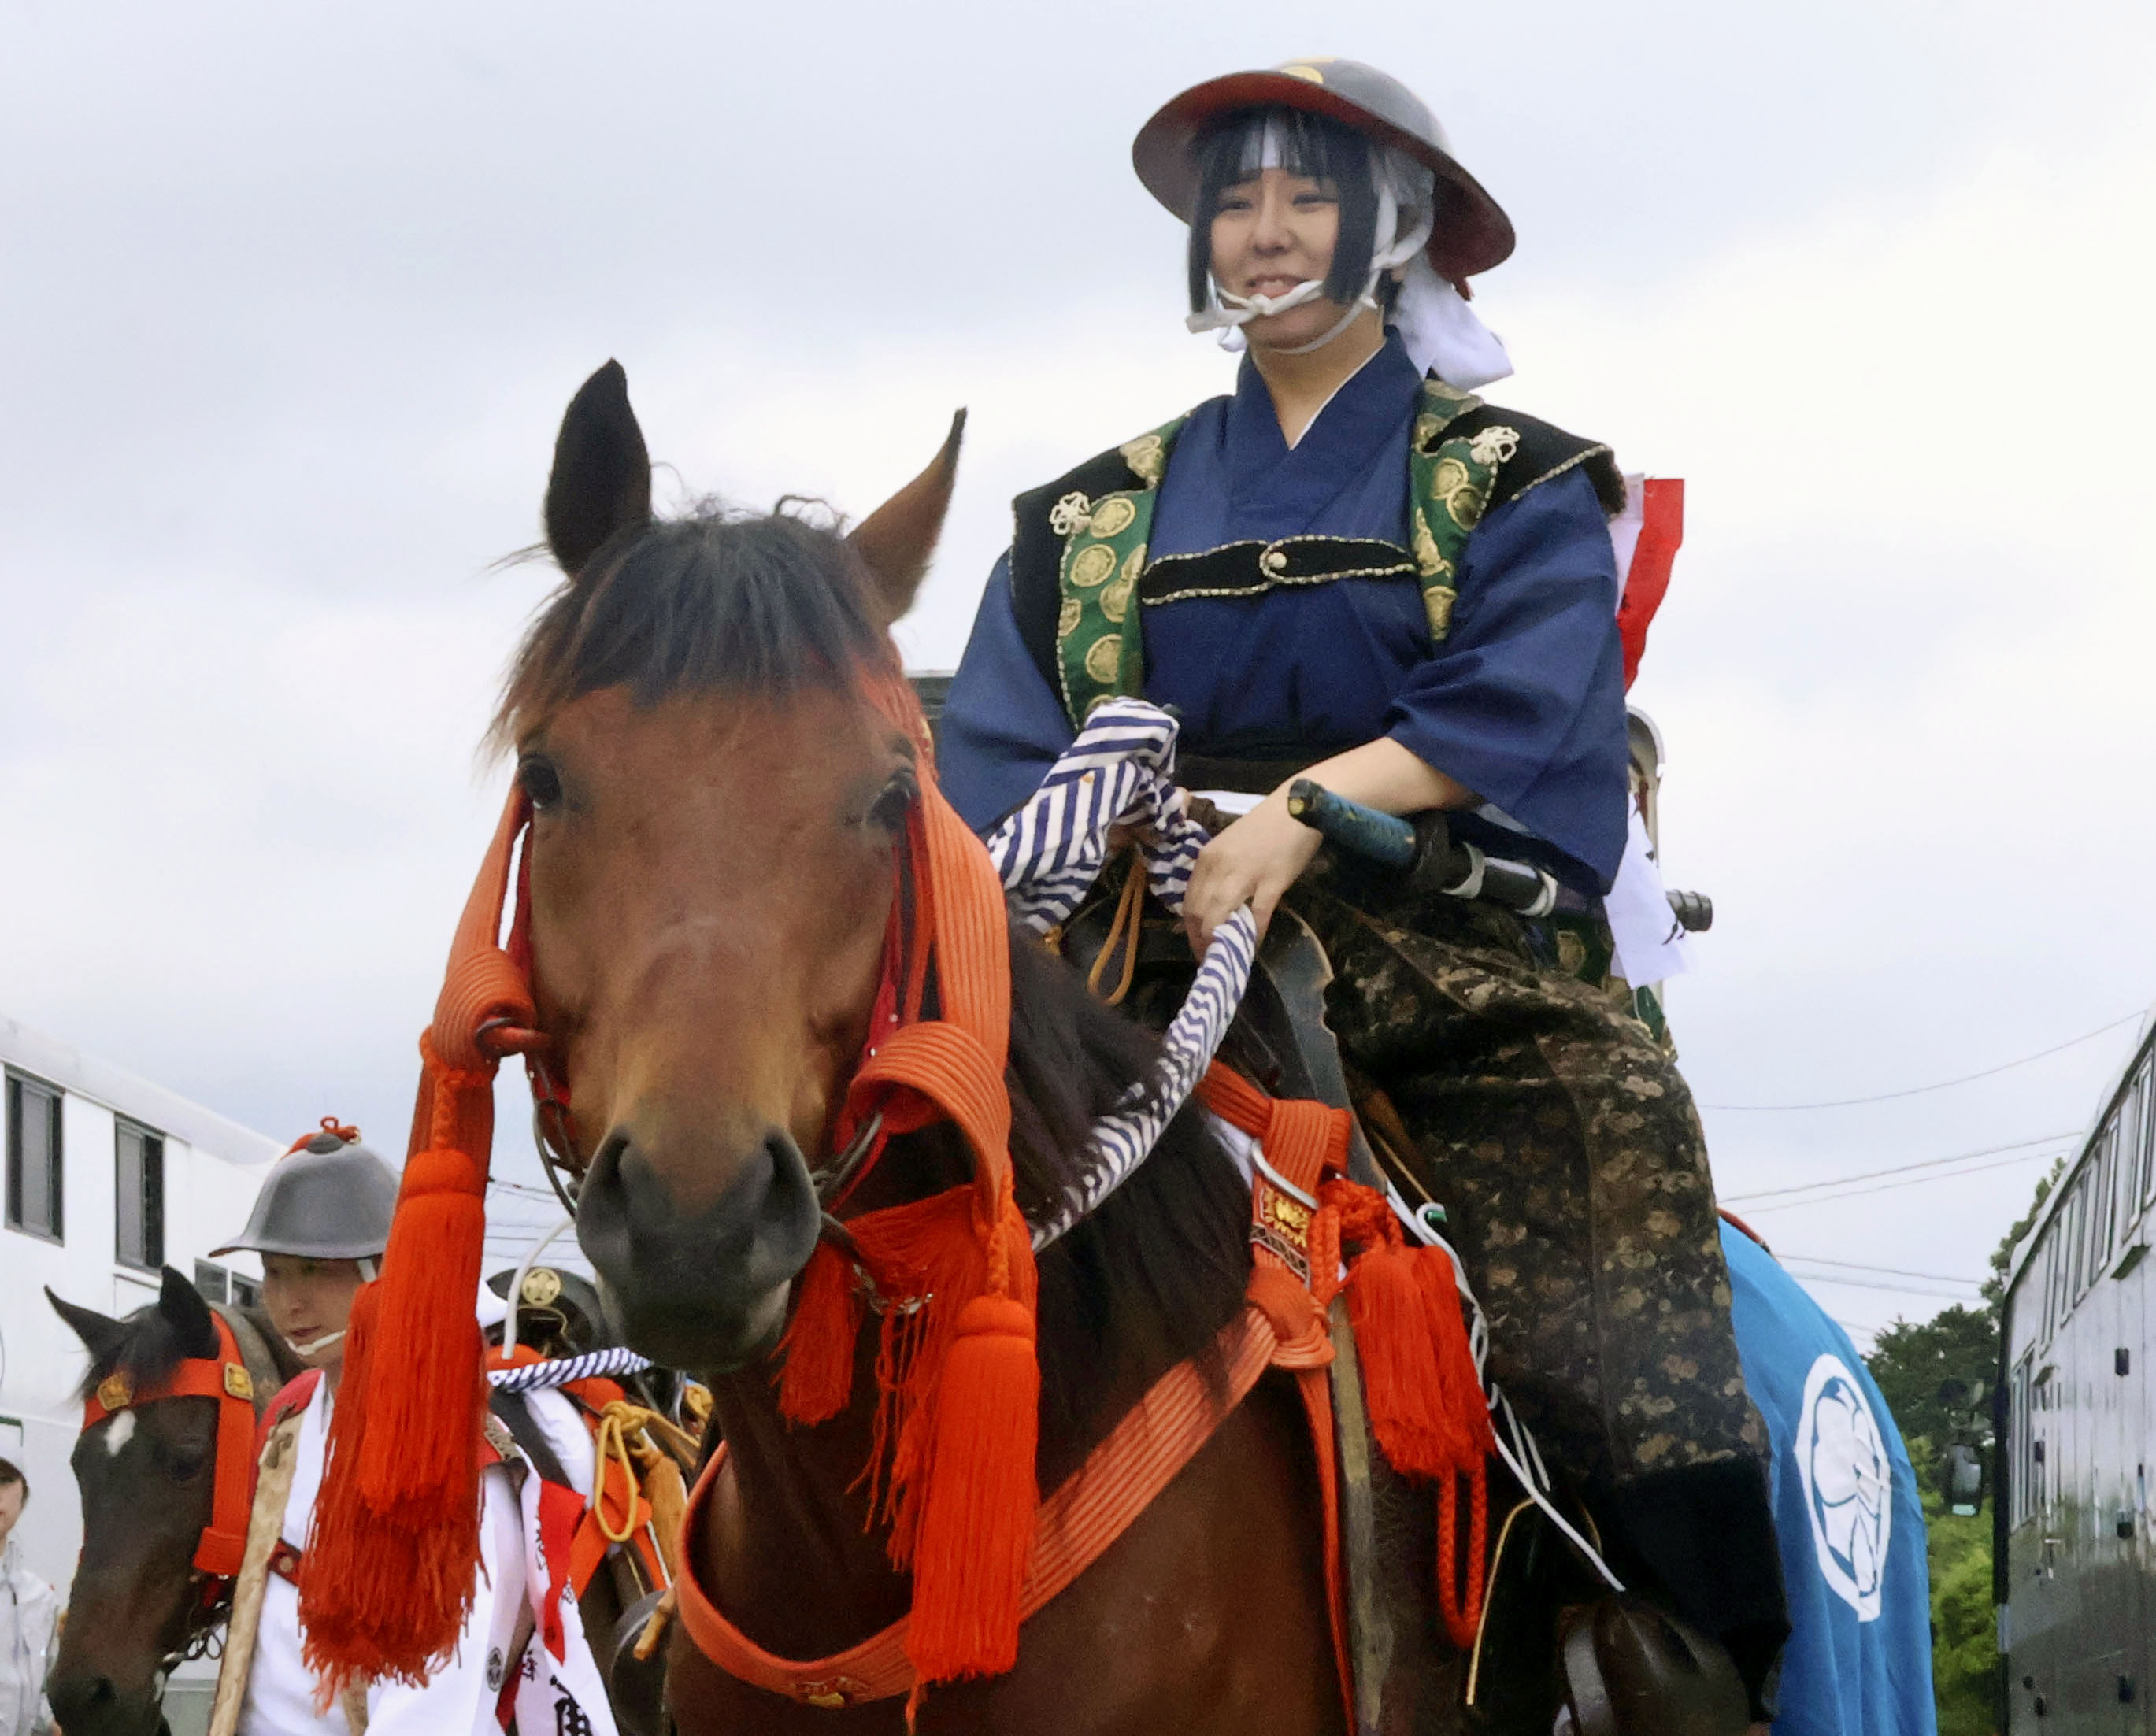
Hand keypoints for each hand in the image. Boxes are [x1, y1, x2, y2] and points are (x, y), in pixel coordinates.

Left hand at [1180, 788, 1320, 952]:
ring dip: (1220, 942)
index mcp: (1206, 858)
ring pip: (1220, 917)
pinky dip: (1254, 935)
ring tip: (1227, 957)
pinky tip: (1254, 946)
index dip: (1190, 929)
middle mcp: (1219, 867)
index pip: (1189, 902)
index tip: (1197, 944)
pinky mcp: (1271, 881)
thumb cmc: (1264, 827)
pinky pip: (1257, 916)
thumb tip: (1213, 904)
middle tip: (1210, 958)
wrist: (1296, 806)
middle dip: (1201, 941)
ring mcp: (1245, 874)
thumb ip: (1218, 872)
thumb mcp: (1230, 847)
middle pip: (1199, 913)